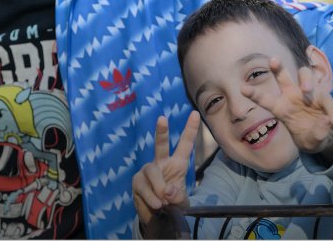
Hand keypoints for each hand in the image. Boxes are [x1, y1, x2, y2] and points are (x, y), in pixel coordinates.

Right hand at [132, 111, 199, 225]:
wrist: (156, 218)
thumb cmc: (171, 204)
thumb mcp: (181, 203)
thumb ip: (178, 198)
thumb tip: (167, 191)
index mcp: (177, 164)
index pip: (185, 144)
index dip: (190, 129)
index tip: (195, 113)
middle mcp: (162, 162)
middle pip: (160, 144)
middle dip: (161, 131)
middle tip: (162, 119)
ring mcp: (148, 171)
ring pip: (152, 172)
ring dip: (159, 188)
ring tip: (163, 202)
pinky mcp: (137, 181)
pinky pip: (143, 186)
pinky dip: (151, 197)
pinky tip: (156, 204)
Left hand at [241, 57, 332, 162]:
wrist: (326, 136)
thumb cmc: (310, 137)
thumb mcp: (310, 144)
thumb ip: (315, 135)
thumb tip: (326, 121)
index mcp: (280, 108)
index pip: (265, 99)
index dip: (254, 94)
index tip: (242, 89)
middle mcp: (291, 96)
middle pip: (282, 76)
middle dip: (277, 67)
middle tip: (273, 60)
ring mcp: (307, 92)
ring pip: (304, 75)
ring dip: (305, 80)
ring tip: (307, 90)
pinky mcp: (322, 95)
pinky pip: (326, 97)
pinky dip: (331, 109)